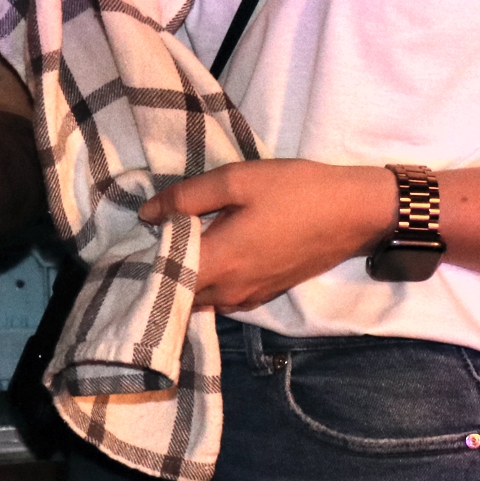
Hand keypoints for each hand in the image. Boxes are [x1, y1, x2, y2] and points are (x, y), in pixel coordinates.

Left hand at [139, 160, 395, 311]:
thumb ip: (187, 197)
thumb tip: (147, 215)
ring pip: (202, 300)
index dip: (141, 265)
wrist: (353, 213)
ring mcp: (250, 298)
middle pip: (180, 295)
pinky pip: (223, 298)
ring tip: (172, 251)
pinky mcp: (266, 294)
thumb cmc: (295, 191)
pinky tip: (207, 259)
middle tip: (144, 245)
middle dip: (160, 275)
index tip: (126, 246)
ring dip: (185, 282)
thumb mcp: (238, 180)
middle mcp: (230, 292)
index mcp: (219, 263)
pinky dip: (208, 285)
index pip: (163, 280)